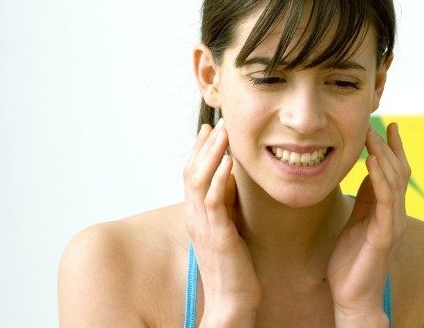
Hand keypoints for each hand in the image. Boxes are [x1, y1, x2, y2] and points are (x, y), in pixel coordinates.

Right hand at [184, 119, 260, 326]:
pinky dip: (221, 178)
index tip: (207, 129)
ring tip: (223, 132)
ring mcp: (204, 226)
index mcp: (196, 215)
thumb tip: (231, 181)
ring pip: (199, 181)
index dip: (197, 151)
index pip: (191, 175)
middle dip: (204, 145)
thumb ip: (224, 206)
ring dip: (211, 154)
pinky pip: (215, 201)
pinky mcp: (218, 235)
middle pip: (191, 172)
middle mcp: (195, 217)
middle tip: (217, 123)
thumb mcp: (226, 228)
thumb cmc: (232, 266)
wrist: (231, 300)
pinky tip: (229, 162)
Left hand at [327, 123, 409, 325]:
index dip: (394, 150)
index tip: (389, 127)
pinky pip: (385, 203)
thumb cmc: (352, 260)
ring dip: (384, 158)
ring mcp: (392, 225)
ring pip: (394, 184)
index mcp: (388, 211)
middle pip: (399, 174)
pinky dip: (381, 181)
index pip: (395, 174)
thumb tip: (369, 172)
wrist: (352, 296)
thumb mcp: (357, 220)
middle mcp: (395, 215)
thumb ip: (366, 198)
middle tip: (379, 125)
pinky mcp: (383, 237)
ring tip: (374, 137)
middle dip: (389, 148)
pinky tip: (373, 164)